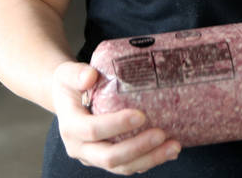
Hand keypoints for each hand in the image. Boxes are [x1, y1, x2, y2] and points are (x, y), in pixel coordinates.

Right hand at [52, 61, 181, 173]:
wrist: (67, 100)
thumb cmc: (70, 85)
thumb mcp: (68, 74)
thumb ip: (77, 73)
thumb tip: (90, 76)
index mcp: (70, 127)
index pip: (93, 131)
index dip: (116, 125)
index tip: (141, 115)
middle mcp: (80, 148)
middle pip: (109, 157)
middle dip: (138, 148)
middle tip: (162, 134)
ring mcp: (93, 157)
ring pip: (122, 167)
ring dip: (149, 159)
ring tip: (174, 147)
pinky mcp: (106, 159)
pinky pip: (129, 166)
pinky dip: (149, 161)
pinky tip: (169, 151)